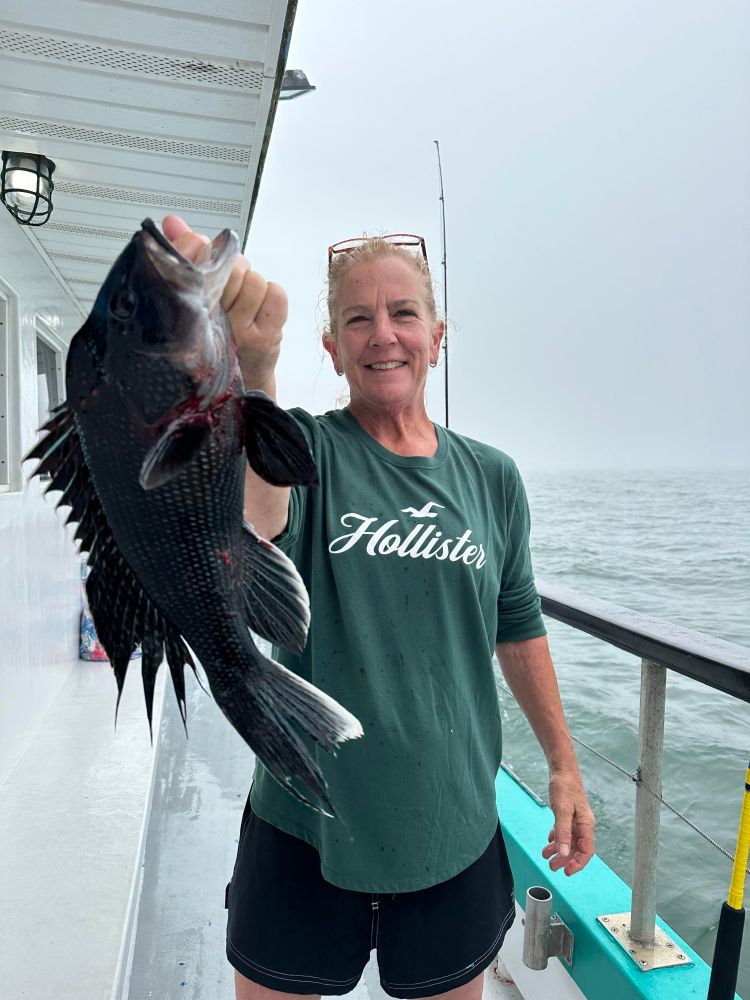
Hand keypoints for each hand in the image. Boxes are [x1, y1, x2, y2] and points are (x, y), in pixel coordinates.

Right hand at [161, 215, 287, 390]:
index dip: (198, 247)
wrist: (241, 382)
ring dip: (251, 283)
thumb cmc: (217, 335)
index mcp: (188, 312)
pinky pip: (276, 293)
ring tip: (243, 300)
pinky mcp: (267, 337)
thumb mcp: (195, 295)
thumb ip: (184, 254)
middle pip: (229, 268)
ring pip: (253, 278)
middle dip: (231, 267)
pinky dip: (271, 294)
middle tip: (227, 282)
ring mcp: (241, 333)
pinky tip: (260, 307)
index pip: (193, 264)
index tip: (201, 246)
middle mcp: (213, 325)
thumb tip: (174, 222)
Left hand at [541, 768, 594, 875]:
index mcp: (586, 824)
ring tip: (547, 857)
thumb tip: (564, 853)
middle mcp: (582, 824)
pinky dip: (556, 838)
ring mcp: (575, 819)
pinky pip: (563, 831)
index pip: (587, 851)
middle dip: (565, 860)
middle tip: (553, 867)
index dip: (578, 863)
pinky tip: (549, 842)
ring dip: (559, 850)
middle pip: (577, 848)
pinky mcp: (568, 814)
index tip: (567, 872)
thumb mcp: (562, 810)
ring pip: (569, 841)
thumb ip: (563, 832)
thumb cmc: (564, 787)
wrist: (562, 770)